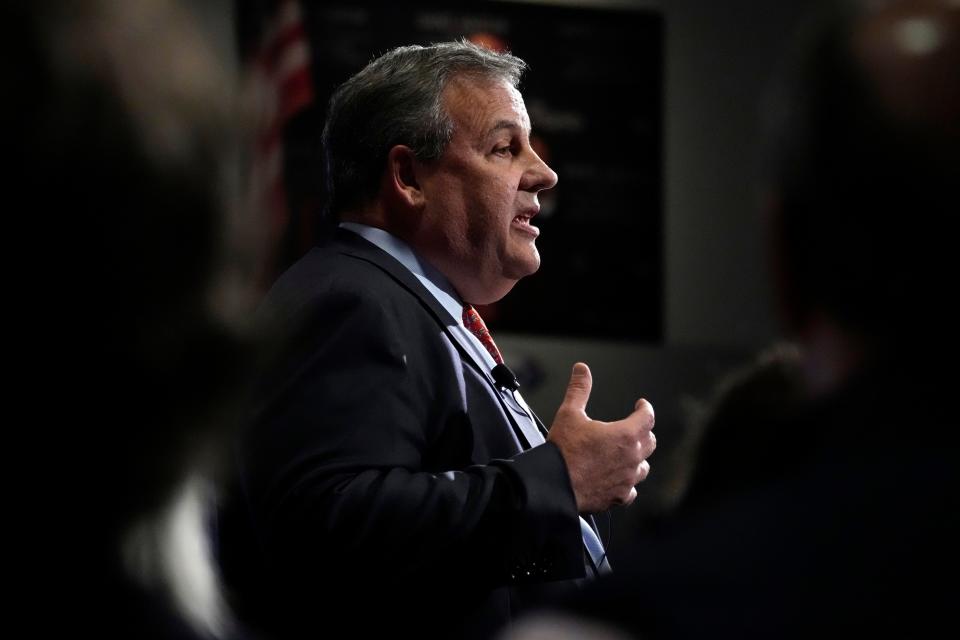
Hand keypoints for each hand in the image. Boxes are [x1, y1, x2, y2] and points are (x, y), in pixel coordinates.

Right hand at [547, 362, 655, 512]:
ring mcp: (627, 479)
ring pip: (644, 467)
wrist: (555, 485)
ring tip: (628, 454)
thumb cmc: (564, 452)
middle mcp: (632, 458)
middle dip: (643, 432)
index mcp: (625, 435)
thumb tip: (582, 370)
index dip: (645, 408)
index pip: (647, 417)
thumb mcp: (569, 413)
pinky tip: (619, 480)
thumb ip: (579, 389)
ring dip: (638, 458)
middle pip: (650, 442)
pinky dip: (628, 483)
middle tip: (635, 427)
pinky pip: (632, 490)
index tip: (641, 405)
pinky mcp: (619, 496)